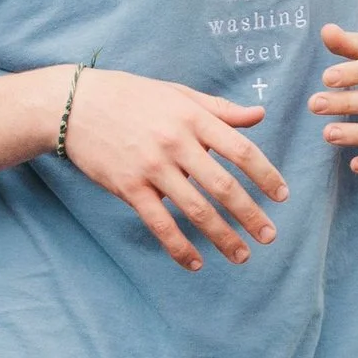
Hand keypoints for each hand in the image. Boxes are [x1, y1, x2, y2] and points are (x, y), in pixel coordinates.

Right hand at [61, 68, 287, 270]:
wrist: (75, 105)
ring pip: (196, 209)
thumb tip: (259, 115)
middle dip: (250, 214)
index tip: (282, 196)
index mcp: (195, 118)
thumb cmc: (132, 96)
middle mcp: (177, 143)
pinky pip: (160, 223)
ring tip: (242, 255)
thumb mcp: (179, 94)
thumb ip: (220, 109)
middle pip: (223, 186)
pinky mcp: (129, 187)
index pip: (241, 151)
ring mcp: (152, 167)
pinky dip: (179, 246)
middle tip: (269, 236)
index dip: (266, 176)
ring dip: (222, 236)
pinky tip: (195, 263)